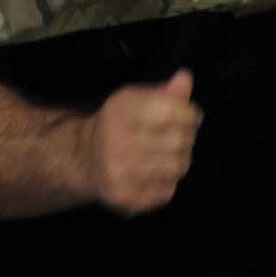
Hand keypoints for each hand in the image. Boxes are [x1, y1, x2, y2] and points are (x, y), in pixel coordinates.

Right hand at [77, 69, 202, 214]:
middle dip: (186, 137)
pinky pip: (168, 190)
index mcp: (120, 111)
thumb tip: (185, 78)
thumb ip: (164, 92)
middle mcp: (116, 142)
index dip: (189, 114)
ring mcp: (120, 173)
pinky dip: (167, 182)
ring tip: (167, 155)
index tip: (188, 116)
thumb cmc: (118, 125)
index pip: (173, 111)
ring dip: (179, 160)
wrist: (85, 158)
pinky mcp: (127, 198)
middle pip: (179, 141)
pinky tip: (154, 174)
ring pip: (177, 167)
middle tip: (178, 137)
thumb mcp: (136, 100)